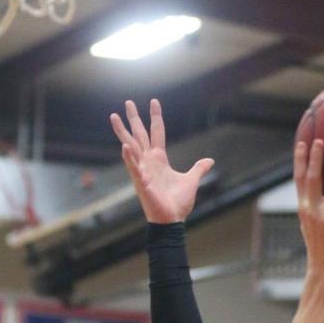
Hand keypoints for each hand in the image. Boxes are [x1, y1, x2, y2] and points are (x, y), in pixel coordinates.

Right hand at [110, 98, 213, 223]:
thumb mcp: (191, 180)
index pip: (156, 132)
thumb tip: (209, 160)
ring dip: (122, 132)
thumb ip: (198, 169)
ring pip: (131, 147)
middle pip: (140, 134)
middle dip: (134, 118)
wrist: (172, 220)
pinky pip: (134, 168)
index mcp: (159, 159)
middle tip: (128, 101)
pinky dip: (130, 158)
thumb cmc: (177, 203)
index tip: (153, 102)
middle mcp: (148, 161)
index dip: (155, 117)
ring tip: (113, 116)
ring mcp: (143, 171)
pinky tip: (125, 146)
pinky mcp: (142, 182)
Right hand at [294, 139, 323, 281]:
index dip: (300, 160)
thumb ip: (313, 209)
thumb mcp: (311, 226)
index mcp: (304, 208)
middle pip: (312, 179)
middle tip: (320, 140)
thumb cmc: (321, 249)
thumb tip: (317, 196)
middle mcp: (313, 210)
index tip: (302, 142)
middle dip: (315, 158)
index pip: (299, 180)